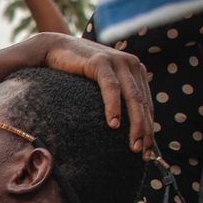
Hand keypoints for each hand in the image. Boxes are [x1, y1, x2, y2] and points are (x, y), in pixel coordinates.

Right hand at [34, 33, 154, 159]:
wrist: (53, 47)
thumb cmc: (74, 72)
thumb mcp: (100, 85)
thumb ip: (114, 98)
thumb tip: (120, 128)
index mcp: (134, 71)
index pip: (147, 104)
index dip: (149, 128)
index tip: (147, 152)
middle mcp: (131, 64)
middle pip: (143, 103)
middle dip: (145, 131)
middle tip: (144, 155)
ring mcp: (117, 61)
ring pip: (132, 98)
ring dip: (135, 124)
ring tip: (133, 146)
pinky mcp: (101, 61)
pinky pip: (111, 87)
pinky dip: (114, 106)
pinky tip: (113, 124)